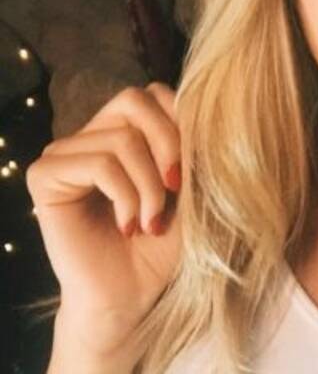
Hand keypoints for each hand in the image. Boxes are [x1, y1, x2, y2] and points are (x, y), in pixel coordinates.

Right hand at [26, 82, 182, 356]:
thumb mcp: (189, 188)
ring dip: (149, 187)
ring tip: (151, 223)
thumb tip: (200, 109)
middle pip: (135, 100)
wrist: (130, 294)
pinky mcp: (46, 176)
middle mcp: (92, 135)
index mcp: (125, 131)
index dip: (182, 124)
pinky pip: (99, 164)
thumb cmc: (161, 244)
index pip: (154, 94)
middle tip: (177, 189)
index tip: (193, 173)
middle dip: (168, 144)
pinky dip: (126, 197)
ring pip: (122, 139)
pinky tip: (128, 227)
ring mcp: (66, 152)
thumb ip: (190, 147)